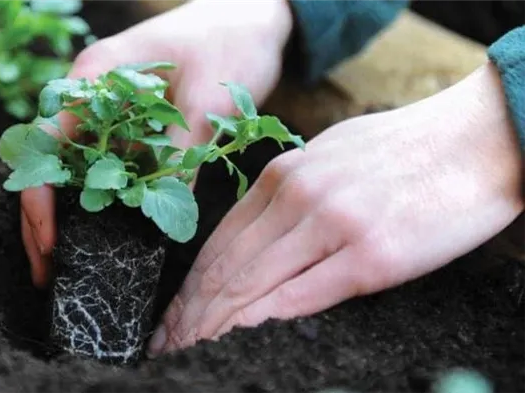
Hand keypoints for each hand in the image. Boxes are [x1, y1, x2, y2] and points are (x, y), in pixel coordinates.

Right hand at [19, 0, 293, 287]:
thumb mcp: (208, 99)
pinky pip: (106, 165)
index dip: (40, 195)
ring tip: (67, 262)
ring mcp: (109, 109)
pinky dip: (102, 199)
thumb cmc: (228, 42)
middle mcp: (92, 93)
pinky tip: (104, 232)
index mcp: (96, 76)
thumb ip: (180, 152)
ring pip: (75, 168)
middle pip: (49, 160)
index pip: (46, 141)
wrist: (250, 17)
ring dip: (68, 213)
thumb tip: (159, 215)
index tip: (51, 242)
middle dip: (44, 216)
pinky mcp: (132, 123)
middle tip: (48, 271)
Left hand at [147, 63, 523, 355]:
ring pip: (253, 284)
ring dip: (214, 325)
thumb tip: (257, 234)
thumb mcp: (329, 156)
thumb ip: (289, 193)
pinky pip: (302, 296)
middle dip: (191, 314)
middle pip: (227, 267)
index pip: (219, 241)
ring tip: (189, 350)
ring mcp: (332, 224)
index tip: (173, 316)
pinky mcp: (371, 255)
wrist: (475, 139)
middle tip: (167, 343)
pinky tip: (237, 341)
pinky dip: (262, 322)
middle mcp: (298, 197)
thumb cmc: (403, 150)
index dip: (190, 287)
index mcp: (284, 174)